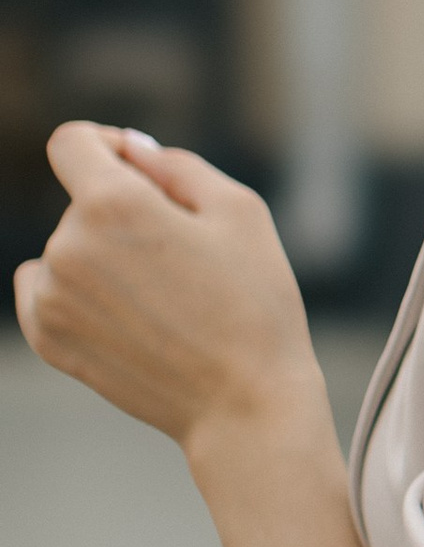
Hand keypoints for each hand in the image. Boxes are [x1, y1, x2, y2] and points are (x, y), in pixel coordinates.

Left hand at [14, 125, 322, 459]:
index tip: (135, 167)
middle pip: (83, 202)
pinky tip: (126, 314)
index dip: (106, 143)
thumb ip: (177, 164)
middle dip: (126, 213)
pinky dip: (79, 291)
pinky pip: (45, 289)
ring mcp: (52, 297)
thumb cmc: (255, 306)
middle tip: (186, 259)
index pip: (71, 143)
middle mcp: (68, 247)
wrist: (245, 404)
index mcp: (113, 205)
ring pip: (69, 248)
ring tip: (165, 299)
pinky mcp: (48, 339)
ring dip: (106, 257)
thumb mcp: (240, 211)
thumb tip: (130, 149)